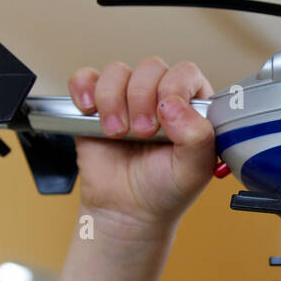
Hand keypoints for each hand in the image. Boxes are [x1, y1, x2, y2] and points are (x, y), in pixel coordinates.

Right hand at [67, 58, 216, 236]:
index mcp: (191, 107)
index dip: (174, 88)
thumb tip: (173, 104)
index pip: (185, 73)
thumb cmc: (165, 190)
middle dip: (142, 99)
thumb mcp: (194, 170)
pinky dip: (84, 87)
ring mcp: (126, 99)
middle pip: (150, 68)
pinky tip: (89, 109)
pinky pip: (85, 77)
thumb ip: (197, 136)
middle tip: (142, 133)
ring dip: (113, 100)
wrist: (127, 212)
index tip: (166, 117)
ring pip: (117, 71)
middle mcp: (160, 97)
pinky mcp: (95, 105)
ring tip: (116, 133)